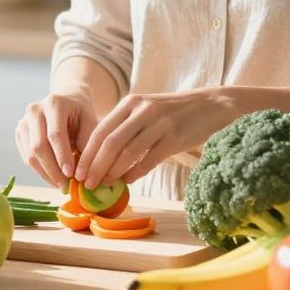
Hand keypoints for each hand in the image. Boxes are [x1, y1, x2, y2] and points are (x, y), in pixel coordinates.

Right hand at [15, 90, 97, 187]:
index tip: (71, 175)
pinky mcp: (19, 132)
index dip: (62, 156)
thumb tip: (83, 172)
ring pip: (30, 155)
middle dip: (52, 170)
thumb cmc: (81, 112)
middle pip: (39, 146)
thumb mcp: (90, 122)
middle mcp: (35, 110)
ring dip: (46, 174)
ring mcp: (24, 121)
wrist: (66, 99)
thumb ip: (88, 143)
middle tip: (66, 186)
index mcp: (54, 103)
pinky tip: (53, 178)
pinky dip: (40, 170)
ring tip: (61, 185)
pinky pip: (26, 157)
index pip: (55, 134)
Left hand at [75, 90, 235, 189]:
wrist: (210, 105)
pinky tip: (128, 182)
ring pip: (128, 152)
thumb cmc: (172, 113)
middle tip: (87, 184)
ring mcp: (159, 123)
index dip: (87, 153)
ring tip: (104, 185)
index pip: (101, 131)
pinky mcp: (174, 137)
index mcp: (131, 103)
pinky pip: (149, 160)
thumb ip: (124, 127)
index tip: (78, 172)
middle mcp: (143, 110)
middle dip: (95, 166)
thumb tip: (99, 157)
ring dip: (113, 172)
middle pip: (110, 143)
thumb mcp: (145, 111)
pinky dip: (135, 173)